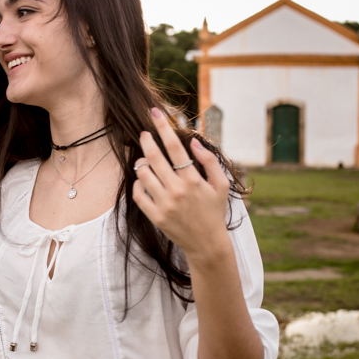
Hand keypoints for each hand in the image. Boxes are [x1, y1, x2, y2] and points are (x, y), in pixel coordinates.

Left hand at [132, 107, 230, 261]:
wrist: (207, 244)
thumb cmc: (214, 212)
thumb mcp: (221, 185)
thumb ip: (209, 161)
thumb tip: (194, 142)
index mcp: (193, 180)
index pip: (174, 147)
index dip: (163, 127)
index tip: (155, 113)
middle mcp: (177, 190)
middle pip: (154, 157)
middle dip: (147, 140)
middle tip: (144, 134)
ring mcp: (164, 204)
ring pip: (143, 174)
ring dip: (141, 162)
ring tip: (145, 160)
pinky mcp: (155, 216)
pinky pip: (138, 194)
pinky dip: (138, 184)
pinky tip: (143, 180)